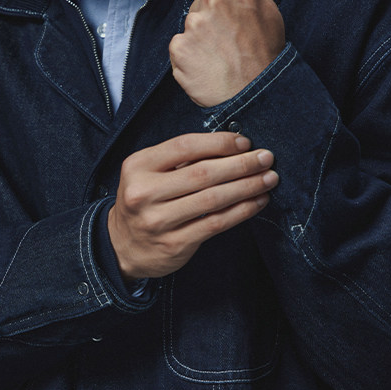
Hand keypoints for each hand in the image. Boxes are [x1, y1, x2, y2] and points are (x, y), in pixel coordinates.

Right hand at [108, 132, 277, 279]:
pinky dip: (241, 211)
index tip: (245, 143)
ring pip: (213, 200)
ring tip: (268, 179)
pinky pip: (216, 224)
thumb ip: (180, 159)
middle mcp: (144, 193)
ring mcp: (158, 221)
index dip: (219, 143)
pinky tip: (257, 202)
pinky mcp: (175, 244)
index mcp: (138, 166)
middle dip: (241, 164)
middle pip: (203, 174)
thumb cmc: (145, 200)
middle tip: (266, 158)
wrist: (121, 247)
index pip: (184, 146)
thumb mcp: (148, 172)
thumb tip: (232, 146)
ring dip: (247, 187)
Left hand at [169, 0, 284, 106]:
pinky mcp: (179, 48)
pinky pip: (178, 48)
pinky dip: (189, 58)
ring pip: (188, 26)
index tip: (235, 22)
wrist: (257, 92)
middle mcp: (212, 1)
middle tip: (229, 42)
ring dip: (198, 40)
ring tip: (220, 56)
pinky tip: (207, 67)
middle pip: (197, 4)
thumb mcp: (265, 1)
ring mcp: (193, 25)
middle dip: (208, 20)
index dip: (222, 4)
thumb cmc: (265, 50)